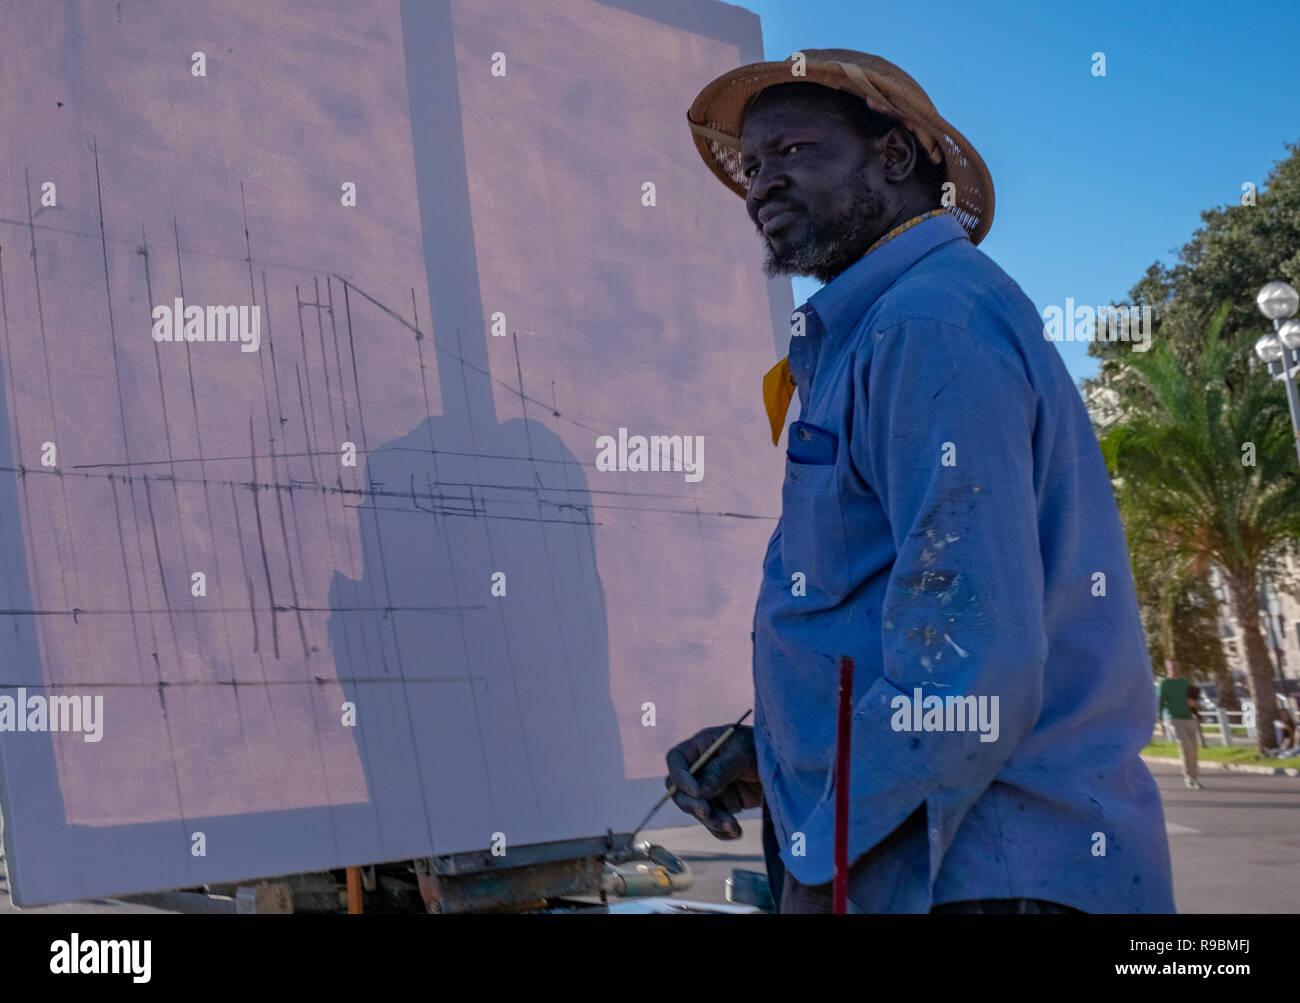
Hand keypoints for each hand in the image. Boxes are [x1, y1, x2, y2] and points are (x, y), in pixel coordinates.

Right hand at [665, 725, 760, 839]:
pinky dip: (722, 830)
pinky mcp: (726, 805)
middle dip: (693, 804)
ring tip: (733, 826)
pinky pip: (715, 822)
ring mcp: (713, 788)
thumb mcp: (744, 753)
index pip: (677, 760)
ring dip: (713, 821)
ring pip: (699, 811)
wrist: (791, 765)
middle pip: (682, 790)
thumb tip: (698, 792)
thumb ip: (720, 770)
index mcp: (703, 746)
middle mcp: (703, 768)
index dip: (680, 777)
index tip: (696, 792)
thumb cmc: (765, 747)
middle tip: (707, 812)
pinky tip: (736, 832)